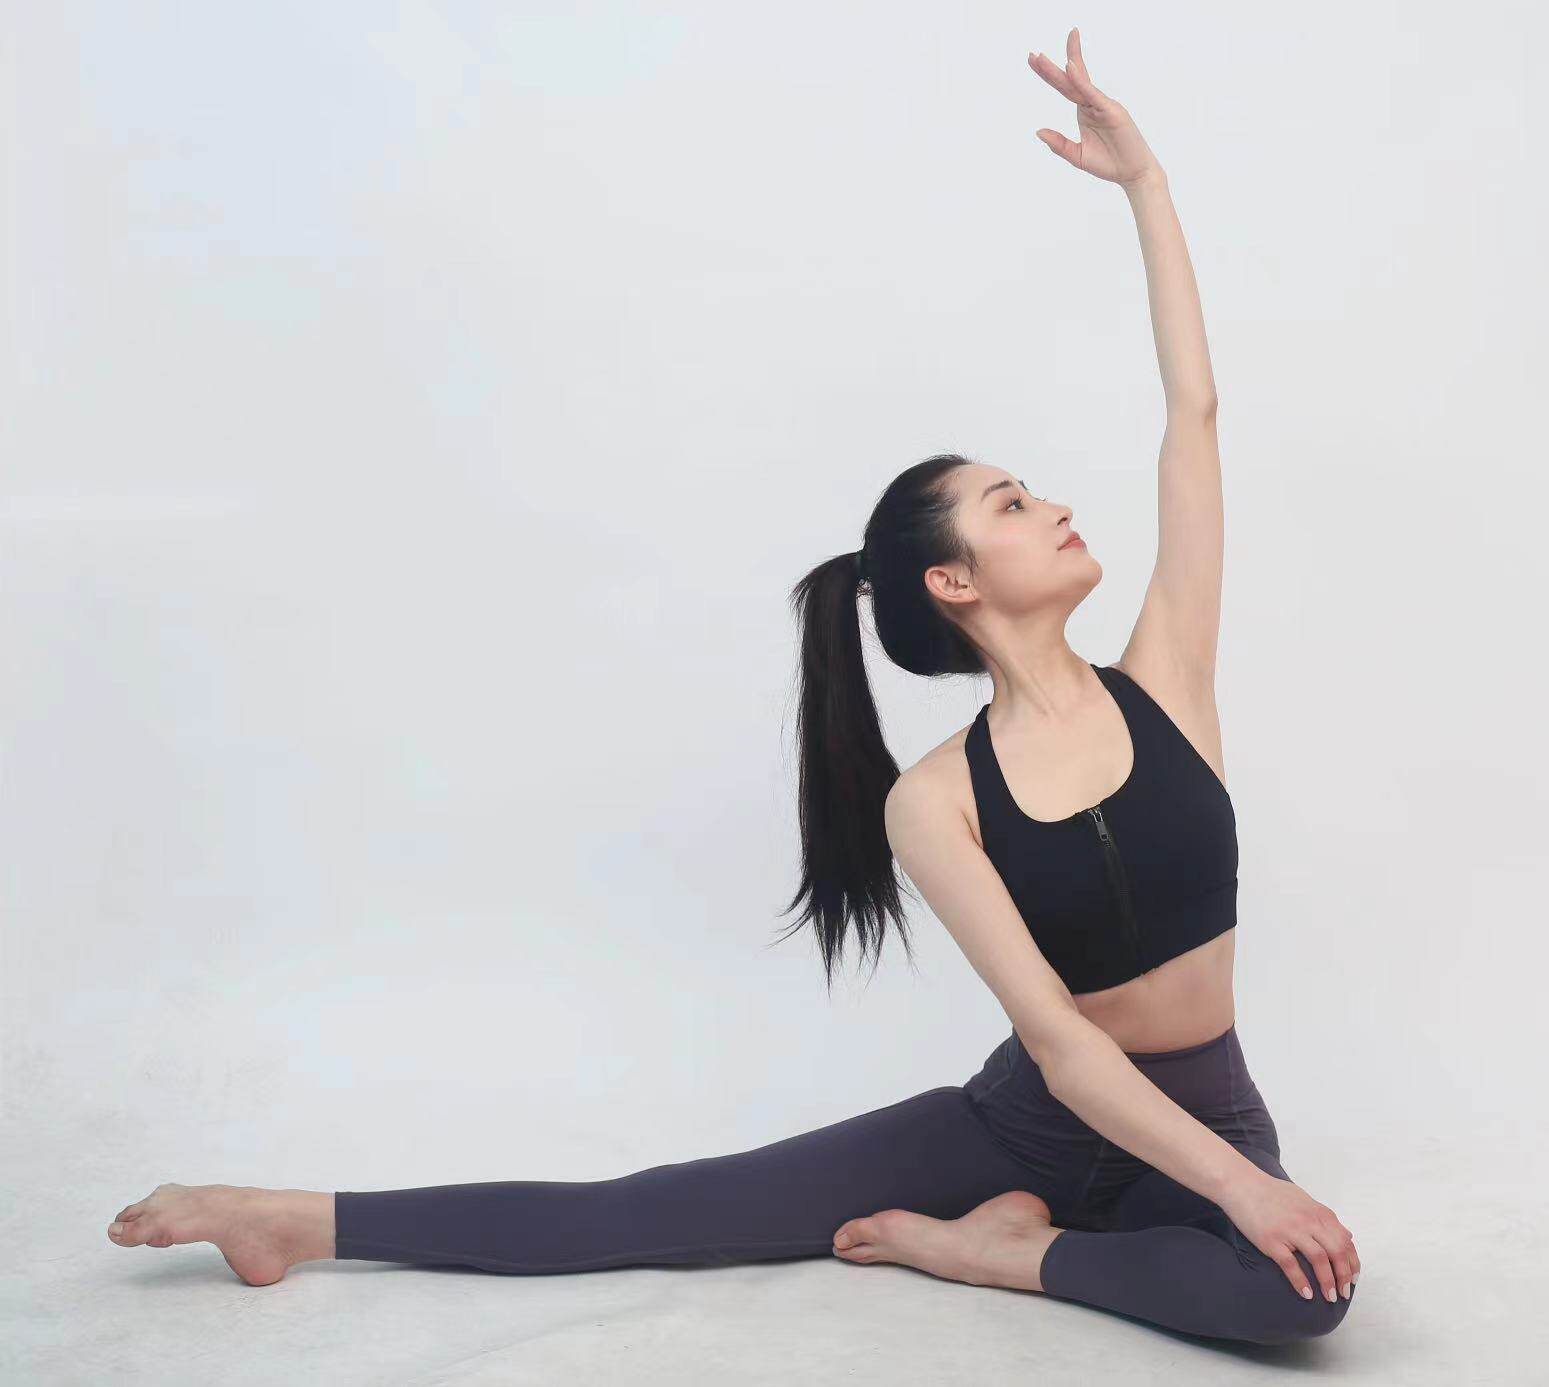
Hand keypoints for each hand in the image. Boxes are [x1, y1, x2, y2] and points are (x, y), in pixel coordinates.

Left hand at [1027, 29, 1162, 188]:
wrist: (1132, 173)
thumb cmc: (1108, 163)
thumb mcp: (1077, 155)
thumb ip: (1059, 144)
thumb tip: (1039, 131)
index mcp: (1085, 111)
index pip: (1065, 87)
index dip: (1050, 74)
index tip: (1033, 59)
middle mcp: (1093, 104)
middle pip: (1069, 80)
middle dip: (1049, 68)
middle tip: (1031, 55)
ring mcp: (1103, 105)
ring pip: (1079, 82)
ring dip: (1062, 67)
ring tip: (1042, 58)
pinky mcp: (1112, 111)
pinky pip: (1093, 94)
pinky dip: (1081, 82)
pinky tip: (1070, 68)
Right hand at [1219, 1168, 1361, 1302]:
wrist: (1239, 1183)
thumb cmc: (1270, 1191)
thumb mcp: (1303, 1199)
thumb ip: (1325, 1218)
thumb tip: (1346, 1234)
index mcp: (1318, 1212)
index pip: (1344, 1242)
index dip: (1352, 1263)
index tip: (1353, 1278)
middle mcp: (1308, 1221)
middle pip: (1336, 1253)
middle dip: (1344, 1277)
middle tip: (1344, 1293)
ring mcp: (1290, 1231)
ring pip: (1319, 1260)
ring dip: (1328, 1283)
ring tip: (1330, 1297)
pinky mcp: (1271, 1240)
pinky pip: (1291, 1265)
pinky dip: (1301, 1282)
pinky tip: (1306, 1294)